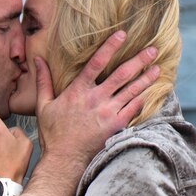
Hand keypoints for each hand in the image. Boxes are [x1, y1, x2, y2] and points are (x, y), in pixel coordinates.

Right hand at [36, 31, 159, 164]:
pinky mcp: (116, 126)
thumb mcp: (44, 106)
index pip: (96, 62)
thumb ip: (43, 81)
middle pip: (122, 74)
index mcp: (78, 91)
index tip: (122, 34)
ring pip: (132, 90)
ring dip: (146, 78)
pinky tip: (151, 91)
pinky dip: (143, 98)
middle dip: (139, 60)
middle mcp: (95, 99)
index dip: (110, 46)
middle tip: (153, 49)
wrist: (64, 161)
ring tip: (158, 68)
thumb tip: (37, 59)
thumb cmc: (53, 134)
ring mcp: (107, 113)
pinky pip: (134, 108)